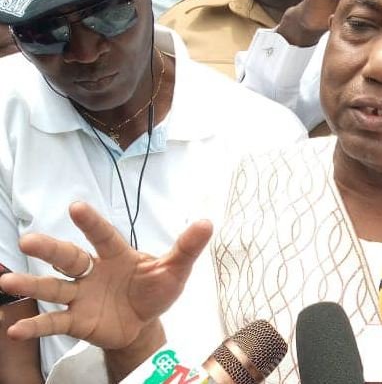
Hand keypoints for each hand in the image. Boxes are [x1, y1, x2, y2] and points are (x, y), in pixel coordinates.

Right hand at [0, 202, 211, 350]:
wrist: (144, 323)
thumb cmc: (155, 289)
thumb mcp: (175, 270)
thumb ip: (187, 247)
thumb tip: (208, 222)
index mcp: (117, 255)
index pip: (103, 236)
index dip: (91, 223)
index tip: (76, 207)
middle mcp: (93, 271)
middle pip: (69, 257)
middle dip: (50, 249)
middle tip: (28, 240)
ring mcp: (81, 296)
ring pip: (54, 287)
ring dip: (32, 285)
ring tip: (7, 282)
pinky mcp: (76, 320)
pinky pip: (54, 322)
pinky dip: (36, 326)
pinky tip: (15, 329)